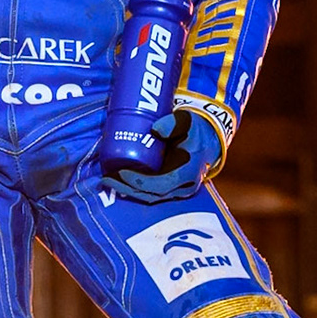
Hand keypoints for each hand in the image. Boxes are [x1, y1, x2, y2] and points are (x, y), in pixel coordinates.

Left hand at [106, 111, 223, 203]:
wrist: (210, 138)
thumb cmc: (196, 129)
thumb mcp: (187, 121)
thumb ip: (174, 123)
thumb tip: (156, 129)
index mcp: (188, 172)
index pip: (161, 184)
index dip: (139, 181)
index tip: (122, 171)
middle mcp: (183, 186)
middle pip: (151, 194)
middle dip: (126, 188)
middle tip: (106, 178)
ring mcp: (177, 190)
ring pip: (149, 196)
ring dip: (128, 190)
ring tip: (108, 180)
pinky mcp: (171, 187)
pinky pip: (151, 192)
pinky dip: (134, 188)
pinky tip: (120, 181)